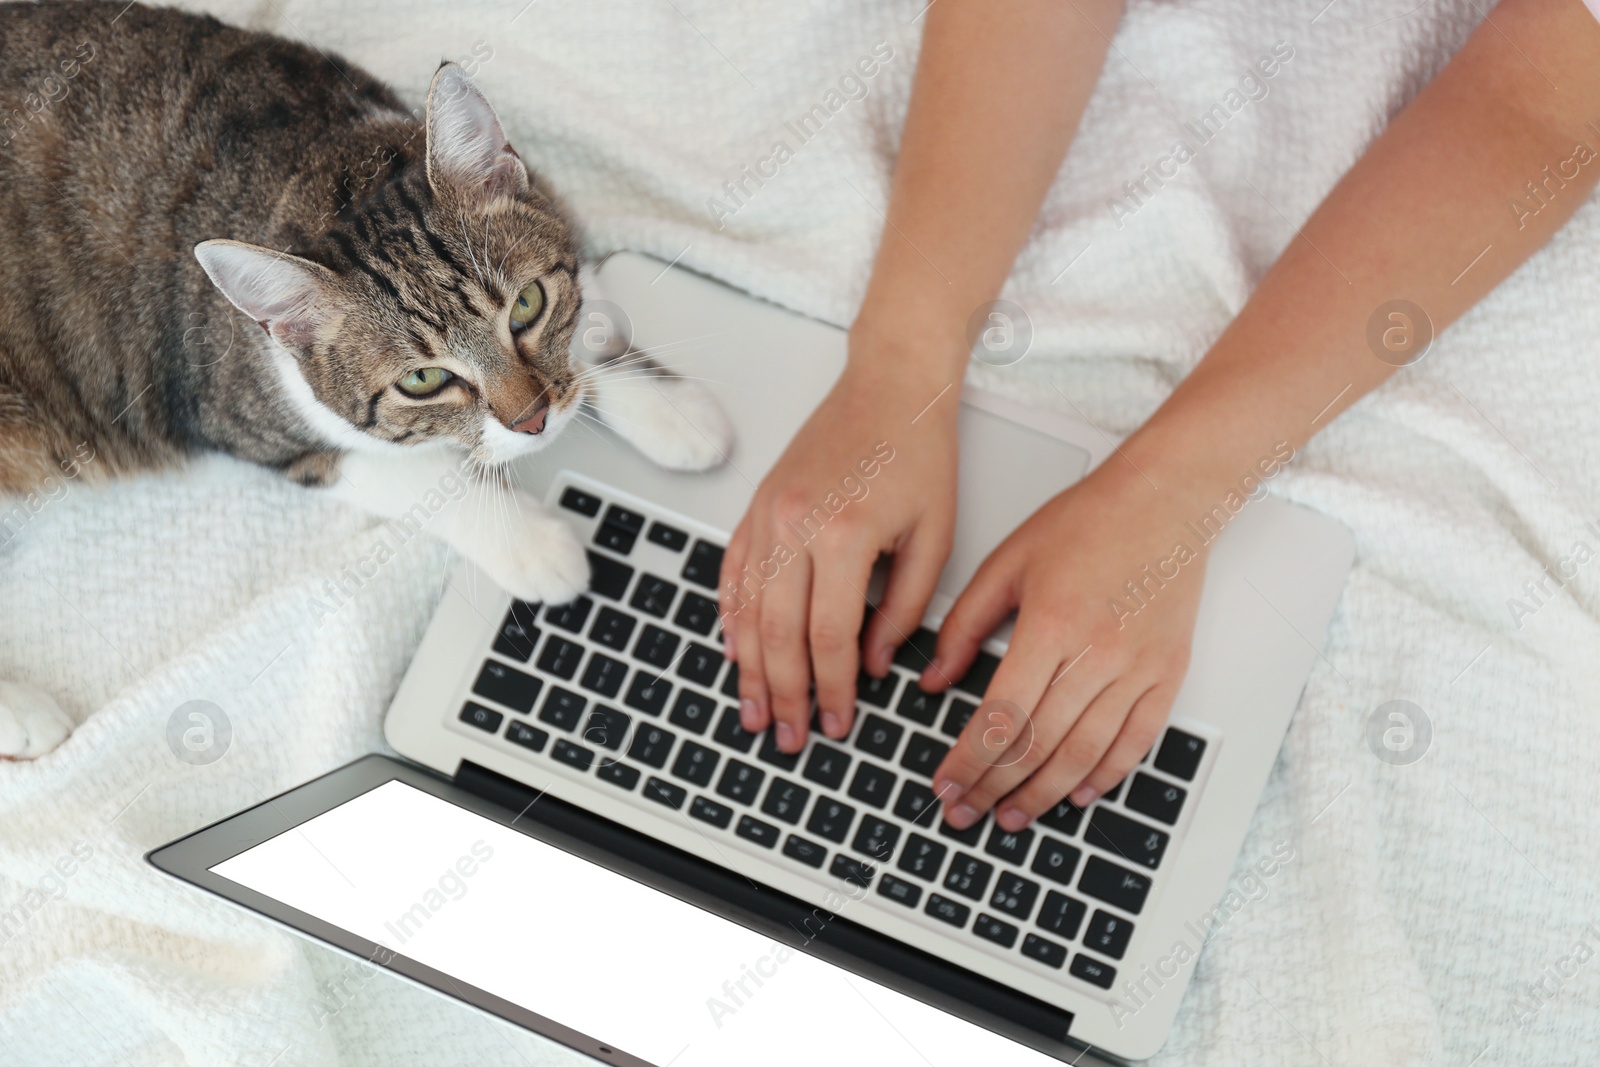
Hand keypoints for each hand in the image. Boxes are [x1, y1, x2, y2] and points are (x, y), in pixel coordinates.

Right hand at [719, 333, 959, 752]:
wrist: (889, 384)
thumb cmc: (918, 452)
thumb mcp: (934, 537)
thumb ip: (904, 607)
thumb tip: (875, 663)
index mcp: (842, 535)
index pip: (829, 637)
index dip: (833, 689)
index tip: (839, 724)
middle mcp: (793, 525)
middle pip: (777, 634)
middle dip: (784, 694)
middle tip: (788, 737)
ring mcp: (766, 514)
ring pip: (746, 610)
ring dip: (748, 668)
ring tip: (753, 711)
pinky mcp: (756, 505)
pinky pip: (733, 573)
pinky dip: (730, 617)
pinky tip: (734, 651)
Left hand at [925, 463, 1206, 831]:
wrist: (1167, 500)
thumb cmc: (1089, 520)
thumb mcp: (1006, 561)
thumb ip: (964, 624)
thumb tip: (935, 681)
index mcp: (1051, 625)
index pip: (1001, 717)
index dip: (969, 761)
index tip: (945, 784)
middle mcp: (1098, 654)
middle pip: (1038, 746)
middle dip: (994, 788)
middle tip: (966, 812)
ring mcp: (1138, 668)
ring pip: (1084, 755)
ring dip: (1043, 795)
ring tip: (1011, 815)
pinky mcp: (1168, 673)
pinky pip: (1137, 743)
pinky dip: (1106, 776)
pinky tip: (1077, 794)